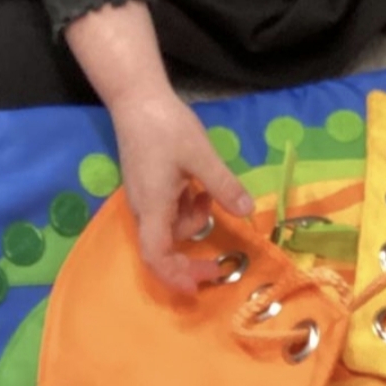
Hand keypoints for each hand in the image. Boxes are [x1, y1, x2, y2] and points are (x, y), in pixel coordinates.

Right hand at [111, 89, 253, 294]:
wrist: (137, 100)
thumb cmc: (166, 128)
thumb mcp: (201, 156)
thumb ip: (223, 186)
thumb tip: (247, 213)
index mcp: (153, 207)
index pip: (157, 255)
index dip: (175, 276)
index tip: (199, 286)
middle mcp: (144, 208)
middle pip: (162, 248)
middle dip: (187, 262)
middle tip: (214, 266)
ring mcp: (144, 197)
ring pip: (169, 227)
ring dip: (192, 222)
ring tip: (209, 195)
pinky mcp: (148, 185)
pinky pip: (168, 210)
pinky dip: (186, 206)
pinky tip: (198, 185)